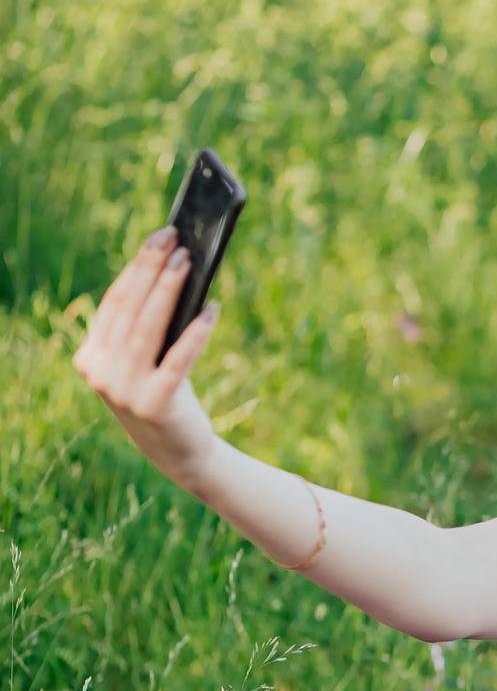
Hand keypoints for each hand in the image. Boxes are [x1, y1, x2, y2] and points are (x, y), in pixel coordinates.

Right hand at [71, 225, 223, 493]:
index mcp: (90, 358)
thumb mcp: (146, 361)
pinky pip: (179, 359)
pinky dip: (196, 331)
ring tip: (189, 263)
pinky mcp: (155, 405)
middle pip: (130, 310)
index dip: (138, 266)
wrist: (180, 453)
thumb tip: (175, 269)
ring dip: (170, 291)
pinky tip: (212, 309)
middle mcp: (100, 374)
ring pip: (148, 329)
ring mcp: (124, 392)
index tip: (160, 238)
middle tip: (176, 240)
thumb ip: (146, 326)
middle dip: (153, 269)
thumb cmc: (166, 395)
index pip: (115, 302)